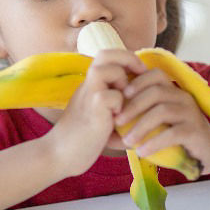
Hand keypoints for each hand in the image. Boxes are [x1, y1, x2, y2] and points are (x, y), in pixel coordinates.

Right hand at [45, 50, 147, 177]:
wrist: (61, 155)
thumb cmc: (86, 139)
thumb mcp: (105, 116)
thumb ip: (120, 104)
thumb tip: (149, 103)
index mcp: (91, 84)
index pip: (107, 55)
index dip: (126, 57)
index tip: (141, 72)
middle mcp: (87, 85)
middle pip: (105, 54)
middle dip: (127, 59)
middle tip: (141, 74)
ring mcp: (87, 95)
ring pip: (105, 69)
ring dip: (121, 80)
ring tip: (125, 99)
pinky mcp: (91, 109)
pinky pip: (112, 96)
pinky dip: (120, 105)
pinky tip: (118, 120)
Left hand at [115, 67, 209, 172]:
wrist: (207, 154)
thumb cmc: (177, 137)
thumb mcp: (158, 124)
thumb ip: (138, 118)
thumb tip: (107, 121)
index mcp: (174, 91)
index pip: (156, 75)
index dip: (137, 82)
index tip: (120, 96)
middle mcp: (184, 97)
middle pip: (156, 91)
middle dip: (133, 106)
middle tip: (117, 121)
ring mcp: (191, 113)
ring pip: (162, 111)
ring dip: (141, 126)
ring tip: (127, 141)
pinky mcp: (195, 131)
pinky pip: (172, 133)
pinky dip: (154, 142)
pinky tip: (142, 152)